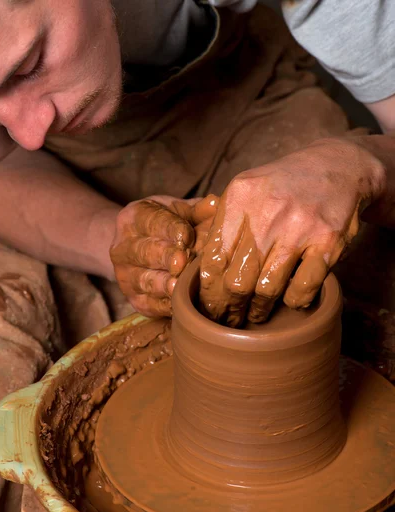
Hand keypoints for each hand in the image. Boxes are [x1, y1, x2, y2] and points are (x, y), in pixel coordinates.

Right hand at [110, 195, 216, 316]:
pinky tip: (179, 304)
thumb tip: (216, 204)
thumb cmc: (166, 226)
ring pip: (145, 280)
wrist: (138, 249)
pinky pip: (149, 304)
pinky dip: (165, 305)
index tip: (187, 236)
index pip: (152, 222)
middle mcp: (123, 247)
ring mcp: (126, 275)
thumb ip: (197, 210)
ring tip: (178, 286)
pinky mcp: (134, 299)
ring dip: (163, 284)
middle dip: (165, 256)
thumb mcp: (179, 212)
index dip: (170, 229)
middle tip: (182, 261)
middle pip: (145, 252)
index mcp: (133, 218)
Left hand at [200, 137, 384, 326]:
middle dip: (229, 307)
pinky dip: (294, 301)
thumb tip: (203, 270)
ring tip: (256, 314)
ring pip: (266, 289)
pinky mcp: (327, 242)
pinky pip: (302, 288)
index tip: (210, 305)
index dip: (209, 290)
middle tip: (229, 318)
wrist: (336, 166)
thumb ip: (224, 224)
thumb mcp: (247, 190)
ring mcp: (299, 228)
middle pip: (236, 280)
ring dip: (259, 310)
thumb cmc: (283, 186)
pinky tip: (290, 300)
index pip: (213, 258)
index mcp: (239, 198)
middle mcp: (267, 212)